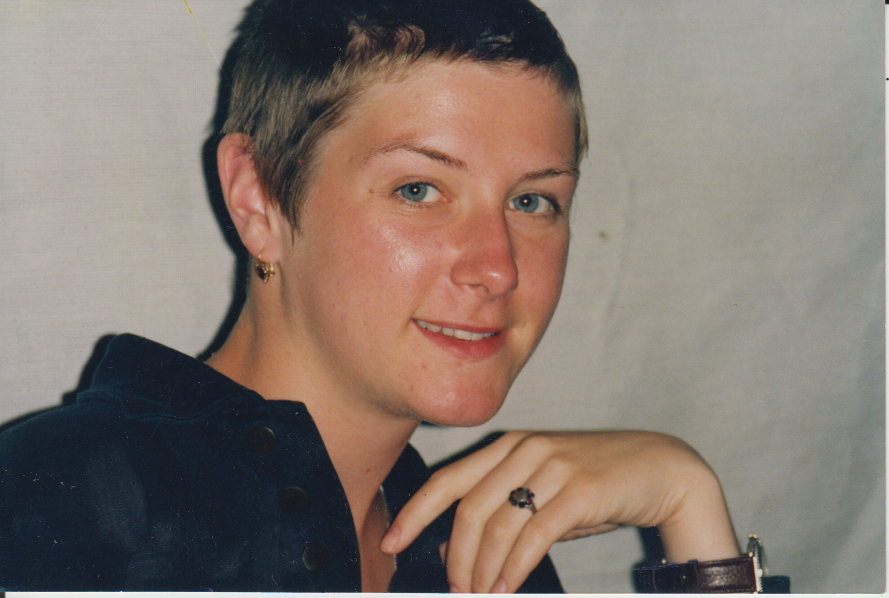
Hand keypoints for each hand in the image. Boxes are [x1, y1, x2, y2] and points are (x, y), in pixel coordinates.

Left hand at [380, 430, 739, 592]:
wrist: (661, 469)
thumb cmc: (596, 485)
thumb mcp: (543, 491)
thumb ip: (503, 511)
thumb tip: (454, 552)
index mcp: (510, 445)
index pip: (448, 479)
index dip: (415, 513)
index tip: (390, 544)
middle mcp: (526, 450)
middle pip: (469, 509)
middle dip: (454, 557)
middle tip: (456, 590)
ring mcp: (554, 466)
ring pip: (498, 524)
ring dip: (483, 570)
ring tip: (480, 596)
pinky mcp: (581, 489)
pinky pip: (535, 534)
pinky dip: (515, 566)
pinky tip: (508, 587)